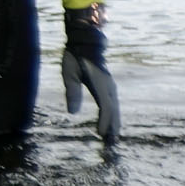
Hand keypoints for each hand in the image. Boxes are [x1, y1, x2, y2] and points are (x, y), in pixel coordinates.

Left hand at [60, 4, 120, 140]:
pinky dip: (113, 114)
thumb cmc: (75, 56)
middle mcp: (109, 86)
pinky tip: (111, 121)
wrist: (86, 41)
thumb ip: (72, 92)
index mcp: (100, 84)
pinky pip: (113, 103)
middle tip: (111, 143)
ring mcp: (111, 85)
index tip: (100, 135)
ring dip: (115, 122)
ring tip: (113, 136)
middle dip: (113, 127)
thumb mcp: (69, 73)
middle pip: (114, 110)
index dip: (104, 122)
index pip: (106, 107)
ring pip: (115, 107)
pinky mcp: (109, 85)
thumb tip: (73, 112)